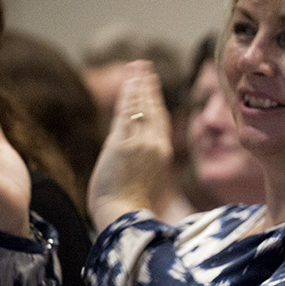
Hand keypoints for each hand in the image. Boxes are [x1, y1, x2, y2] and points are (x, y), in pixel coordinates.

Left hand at [87, 60, 172, 231]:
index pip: (160, 121)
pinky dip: (128, 94)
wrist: (126, 218)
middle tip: (145, 67)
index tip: (152, 86)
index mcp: (162, 155)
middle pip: (152, 109)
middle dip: (148, 86)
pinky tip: (127, 80)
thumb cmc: (133, 209)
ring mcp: (139, 143)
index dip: (156, 101)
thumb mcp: (146, 183)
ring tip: (135, 67)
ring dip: (137, 84)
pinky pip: (127, 112)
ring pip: (140, 107)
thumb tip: (139, 162)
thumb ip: (144, 165)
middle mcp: (155, 145)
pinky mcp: (122, 144)